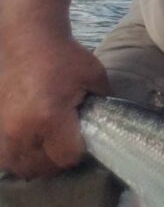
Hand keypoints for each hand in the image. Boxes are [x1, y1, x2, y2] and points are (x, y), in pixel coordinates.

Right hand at [0, 27, 107, 178]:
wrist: (28, 39)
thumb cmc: (64, 56)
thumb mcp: (95, 77)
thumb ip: (104, 103)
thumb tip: (109, 122)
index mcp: (50, 118)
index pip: (67, 157)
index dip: (79, 152)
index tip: (83, 139)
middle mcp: (22, 129)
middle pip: (42, 166)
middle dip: (58, 159)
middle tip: (67, 143)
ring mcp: (3, 129)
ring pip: (19, 165)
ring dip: (36, 162)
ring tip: (48, 147)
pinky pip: (4, 156)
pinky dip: (17, 156)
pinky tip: (30, 145)